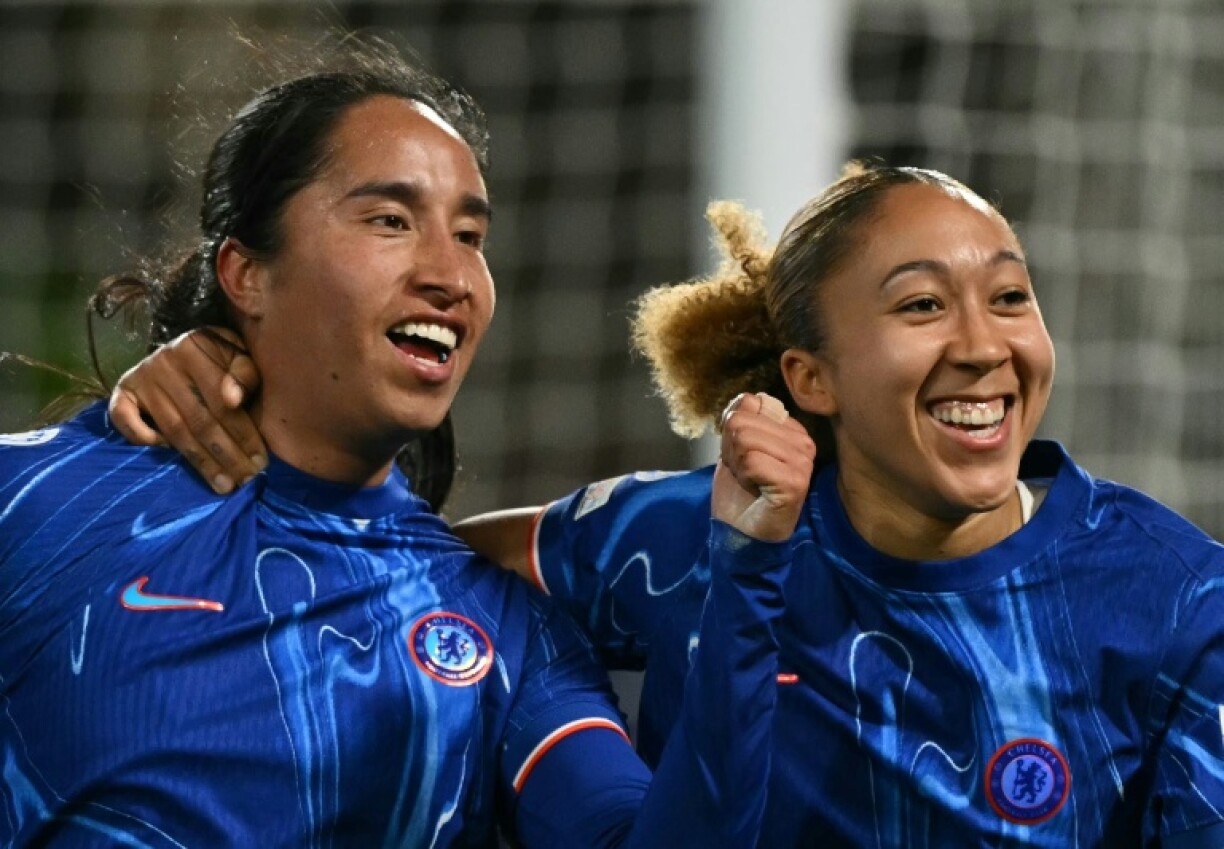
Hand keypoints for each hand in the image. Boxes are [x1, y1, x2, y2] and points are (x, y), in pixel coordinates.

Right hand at [108, 327, 264, 493]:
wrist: (185, 344)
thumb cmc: (221, 357)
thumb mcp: (239, 355)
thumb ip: (244, 374)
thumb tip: (233, 400)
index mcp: (196, 347)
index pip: (221, 402)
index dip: (243, 435)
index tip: (260, 462)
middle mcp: (164, 361)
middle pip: (199, 420)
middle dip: (226, 455)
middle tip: (245, 481)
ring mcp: (141, 376)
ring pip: (173, 429)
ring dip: (200, 461)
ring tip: (223, 484)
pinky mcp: (122, 389)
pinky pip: (123, 418)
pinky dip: (141, 437)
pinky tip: (166, 455)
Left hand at [712, 392, 815, 541]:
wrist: (740, 532)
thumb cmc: (740, 491)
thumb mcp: (734, 446)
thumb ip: (741, 417)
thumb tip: (747, 398)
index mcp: (792, 430)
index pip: (751, 403)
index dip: (733, 430)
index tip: (741, 455)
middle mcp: (804, 442)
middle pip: (743, 420)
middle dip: (731, 448)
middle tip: (744, 471)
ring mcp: (803, 462)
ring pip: (745, 439)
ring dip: (737, 463)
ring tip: (750, 480)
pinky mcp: (795, 482)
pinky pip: (752, 461)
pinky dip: (744, 476)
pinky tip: (755, 489)